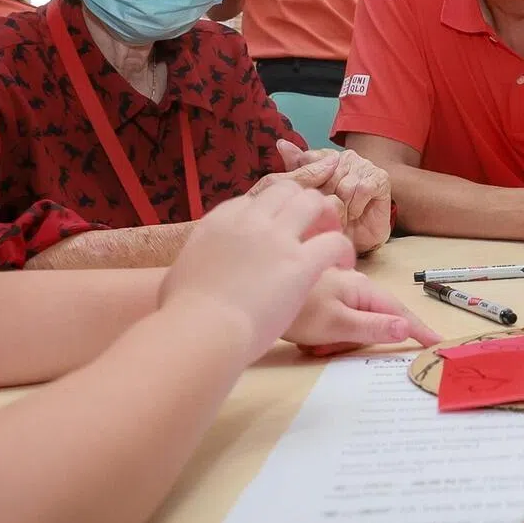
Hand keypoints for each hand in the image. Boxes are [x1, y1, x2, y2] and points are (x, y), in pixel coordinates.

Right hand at [159, 181, 355, 363]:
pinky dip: (343, 251)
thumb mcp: (180, 272)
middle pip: (288, 192)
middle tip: (313, 229)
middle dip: (303, 206)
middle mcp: (251, 221)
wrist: (201, 330)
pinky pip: (334, 241)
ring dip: (327, 219)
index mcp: (221, 220)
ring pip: (315, 203)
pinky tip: (343, 268)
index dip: (273, 212)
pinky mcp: (300, 262)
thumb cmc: (182, 313)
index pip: (256, 200)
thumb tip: (189, 272)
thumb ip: (196, 262)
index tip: (280, 230)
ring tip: (331, 241)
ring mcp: (277, 238)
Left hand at [273, 140, 391, 254]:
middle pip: (326, 176)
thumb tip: (282, 144)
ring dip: (341, 208)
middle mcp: (345, 157)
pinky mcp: (380, 178)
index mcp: (325, 158)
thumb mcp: (306, 197)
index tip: (308, 203)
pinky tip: (355, 214)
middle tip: (325, 215)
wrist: (359, 238)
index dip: (307, 187)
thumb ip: (295, 173)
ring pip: (344, 185)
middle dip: (324, 201)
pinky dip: (356, 207)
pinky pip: (361, 189)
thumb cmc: (331, 219)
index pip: (308, 161)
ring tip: (340, 218)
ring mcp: (363, 165)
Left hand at [284, 267, 440, 355]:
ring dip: (336, 339)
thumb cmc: (296, 311)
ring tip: (312, 343)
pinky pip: (335, 319)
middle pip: (373, 320)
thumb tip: (406, 327)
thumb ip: (373, 326)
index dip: (418, 327)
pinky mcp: (320, 294)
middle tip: (328, 348)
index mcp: (361, 288)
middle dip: (355, 340)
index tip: (437, 342)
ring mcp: (336, 287)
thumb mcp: (337, 324)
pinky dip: (324, 333)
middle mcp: (352, 283)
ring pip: (353, 322)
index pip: (399, 311)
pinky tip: (305, 335)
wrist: (248, 301)